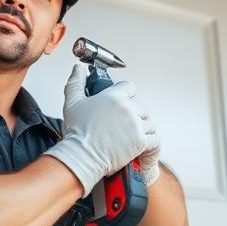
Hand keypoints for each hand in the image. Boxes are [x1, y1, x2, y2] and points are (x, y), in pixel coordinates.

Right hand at [44, 64, 157, 196]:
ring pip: (149, 122)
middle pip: (141, 106)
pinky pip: (154, 139)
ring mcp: (135, 125)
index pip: (129, 87)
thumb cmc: (77, 133)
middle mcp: (127, 109)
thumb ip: (76, 82)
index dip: (125, 95)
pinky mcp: (140, 141)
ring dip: (143, 129)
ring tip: (132, 136)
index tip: (121, 104)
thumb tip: (78, 69)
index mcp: (113, 97)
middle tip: (124, 125)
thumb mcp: (72, 102)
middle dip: (134, 114)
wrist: (82, 156)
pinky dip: (151, 143)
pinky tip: (143, 146)